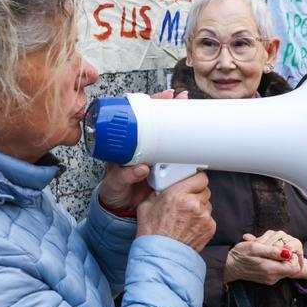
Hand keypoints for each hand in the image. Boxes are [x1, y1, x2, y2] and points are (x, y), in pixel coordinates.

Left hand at [97, 89, 189, 212]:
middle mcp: (141, 145)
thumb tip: (142, 168)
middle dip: (170, 107)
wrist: (120, 208)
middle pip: (157, 120)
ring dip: (179, 122)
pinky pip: (175, 153)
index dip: (151, 104)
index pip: (138, 116)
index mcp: (126, 144)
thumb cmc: (114, 191)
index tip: (163, 98)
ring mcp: (154, 154)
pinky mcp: (164, 166)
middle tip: (182, 98)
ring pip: (167, 134)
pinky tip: (193, 137)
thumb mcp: (116, 183)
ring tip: (188, 109)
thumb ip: (126, 176)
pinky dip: (185, 145)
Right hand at [134, 171, 214, 248]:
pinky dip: (202, 220)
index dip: (196, 179)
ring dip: (199, 207)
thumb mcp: (147, 205)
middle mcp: (193, 204)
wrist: (160, 255)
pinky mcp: (209, 228)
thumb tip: (164, 185)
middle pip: (205, 190)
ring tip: (186, 216)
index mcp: (178, 194)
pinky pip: (209, 217)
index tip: (192, 182)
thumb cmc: (152, 233)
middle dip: (196, 194)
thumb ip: (159, 191)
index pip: (200, 177)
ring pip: (207, 204)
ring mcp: (204, 216)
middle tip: (185, 201)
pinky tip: (190, 226)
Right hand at [245, 230, 306, 280]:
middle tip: (278, 248)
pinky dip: (277, 263)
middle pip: (291, 269)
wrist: (228, 267)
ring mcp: (270, 280)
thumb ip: (273, 251)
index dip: (293, 256)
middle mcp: (272, 277)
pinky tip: (267, 256)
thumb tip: (288, 253)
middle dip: (288, 257)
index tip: (285, 248)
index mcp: (270, 269)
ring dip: (282, 260)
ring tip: (270, 251)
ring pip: (285, 270)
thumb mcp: (255, 247)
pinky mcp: (267, 279)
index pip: (294, 267)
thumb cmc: (240, 254)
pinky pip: (279, 272)